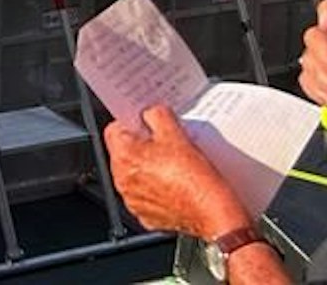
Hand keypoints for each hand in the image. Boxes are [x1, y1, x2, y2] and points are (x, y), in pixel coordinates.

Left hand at [105, 106, 243, 239]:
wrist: (213, 213)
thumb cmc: (195, 179)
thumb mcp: (176, 135)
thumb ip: (157, 115)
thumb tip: (150, 113)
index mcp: (124, 157)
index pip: (114, 129)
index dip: (132, 123)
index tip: (146, 123)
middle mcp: (122, 180)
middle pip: (123, 152)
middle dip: (141, 144)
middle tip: (164, 143)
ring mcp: (132, 199)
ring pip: (133, 173)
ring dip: (148, 166)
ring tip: (172, 164)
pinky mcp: (145, 214)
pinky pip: (144, 193)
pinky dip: (155, 186)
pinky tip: (174, 183)